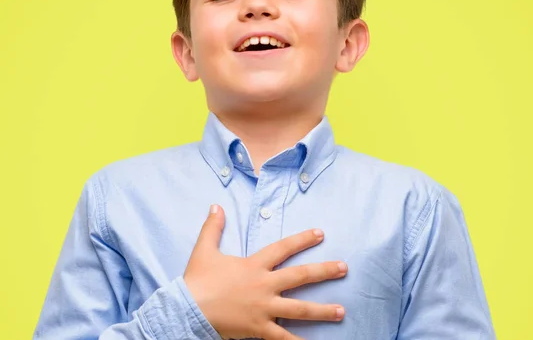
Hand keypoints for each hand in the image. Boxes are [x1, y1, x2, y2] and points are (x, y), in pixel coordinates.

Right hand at [183, 204, 347, 339]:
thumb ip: (213, 227)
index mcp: (254, 265)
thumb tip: (216, 206)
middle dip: (324, 271)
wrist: (187, 308)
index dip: (302, 240)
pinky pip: (282, 338)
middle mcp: (264, 285)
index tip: (321, 234)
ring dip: (322, 310)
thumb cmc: (197, 280)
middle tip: (344, 268)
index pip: (283, 248)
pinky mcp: (259, 328)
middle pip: (300, 276)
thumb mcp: (204, 250)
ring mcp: (263, 308)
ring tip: (342, 311)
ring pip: (299, 309)